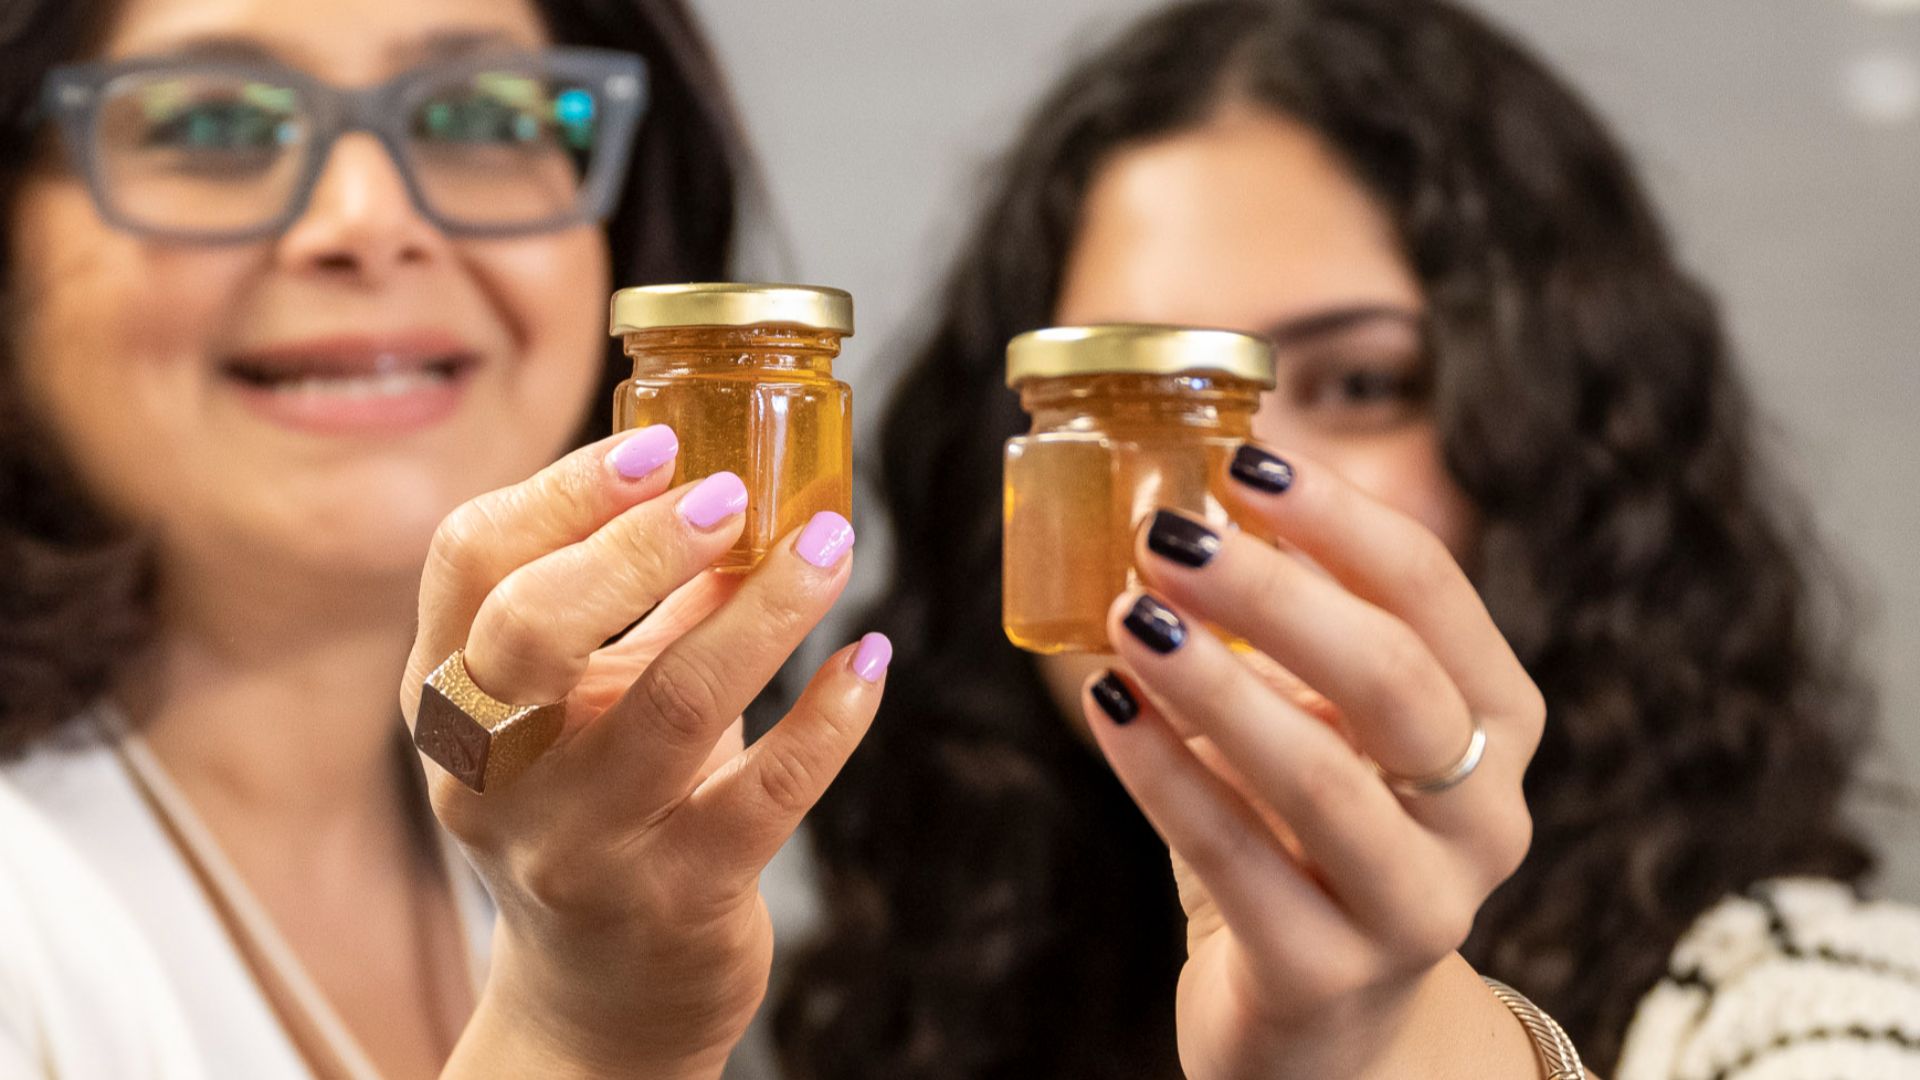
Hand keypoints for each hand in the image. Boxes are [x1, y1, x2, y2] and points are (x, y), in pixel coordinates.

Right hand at [398, 427, 887, 1078]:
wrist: (598, 997)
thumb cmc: (593, 807)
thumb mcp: (577, 704)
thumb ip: (629, 602)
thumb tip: (731, 478)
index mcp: (449, 699)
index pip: (469, 562)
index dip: (561, 489)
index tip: (660, 444)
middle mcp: (491, 774)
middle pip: (536, 629)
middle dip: (642, 543)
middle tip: (734, 492)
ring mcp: (579, 843)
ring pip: (671, 703)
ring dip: (766, 612)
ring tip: (832, 545)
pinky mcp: (675, 897)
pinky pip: (764, 792)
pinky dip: (829, 716)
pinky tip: (871, 659)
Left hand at [1083, 445, 1545, 1079]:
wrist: (1325, 1016)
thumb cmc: (1311, 831)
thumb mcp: (1324, 719)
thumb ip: (1285, 628)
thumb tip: (1180, 496)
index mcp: (1497, 722)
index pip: (1433, 596)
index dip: (1339, 522)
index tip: (1241, 463)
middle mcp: (1485, 816)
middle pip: (1392, 681)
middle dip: (1273, 598)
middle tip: (1165, 538)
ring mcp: (1417, 907)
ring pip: (1321, 781)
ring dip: (1212, 685)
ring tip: (1126, 617)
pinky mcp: (1327, 976)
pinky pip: (1237, 863)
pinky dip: (1164, 776)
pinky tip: (1108, 707)